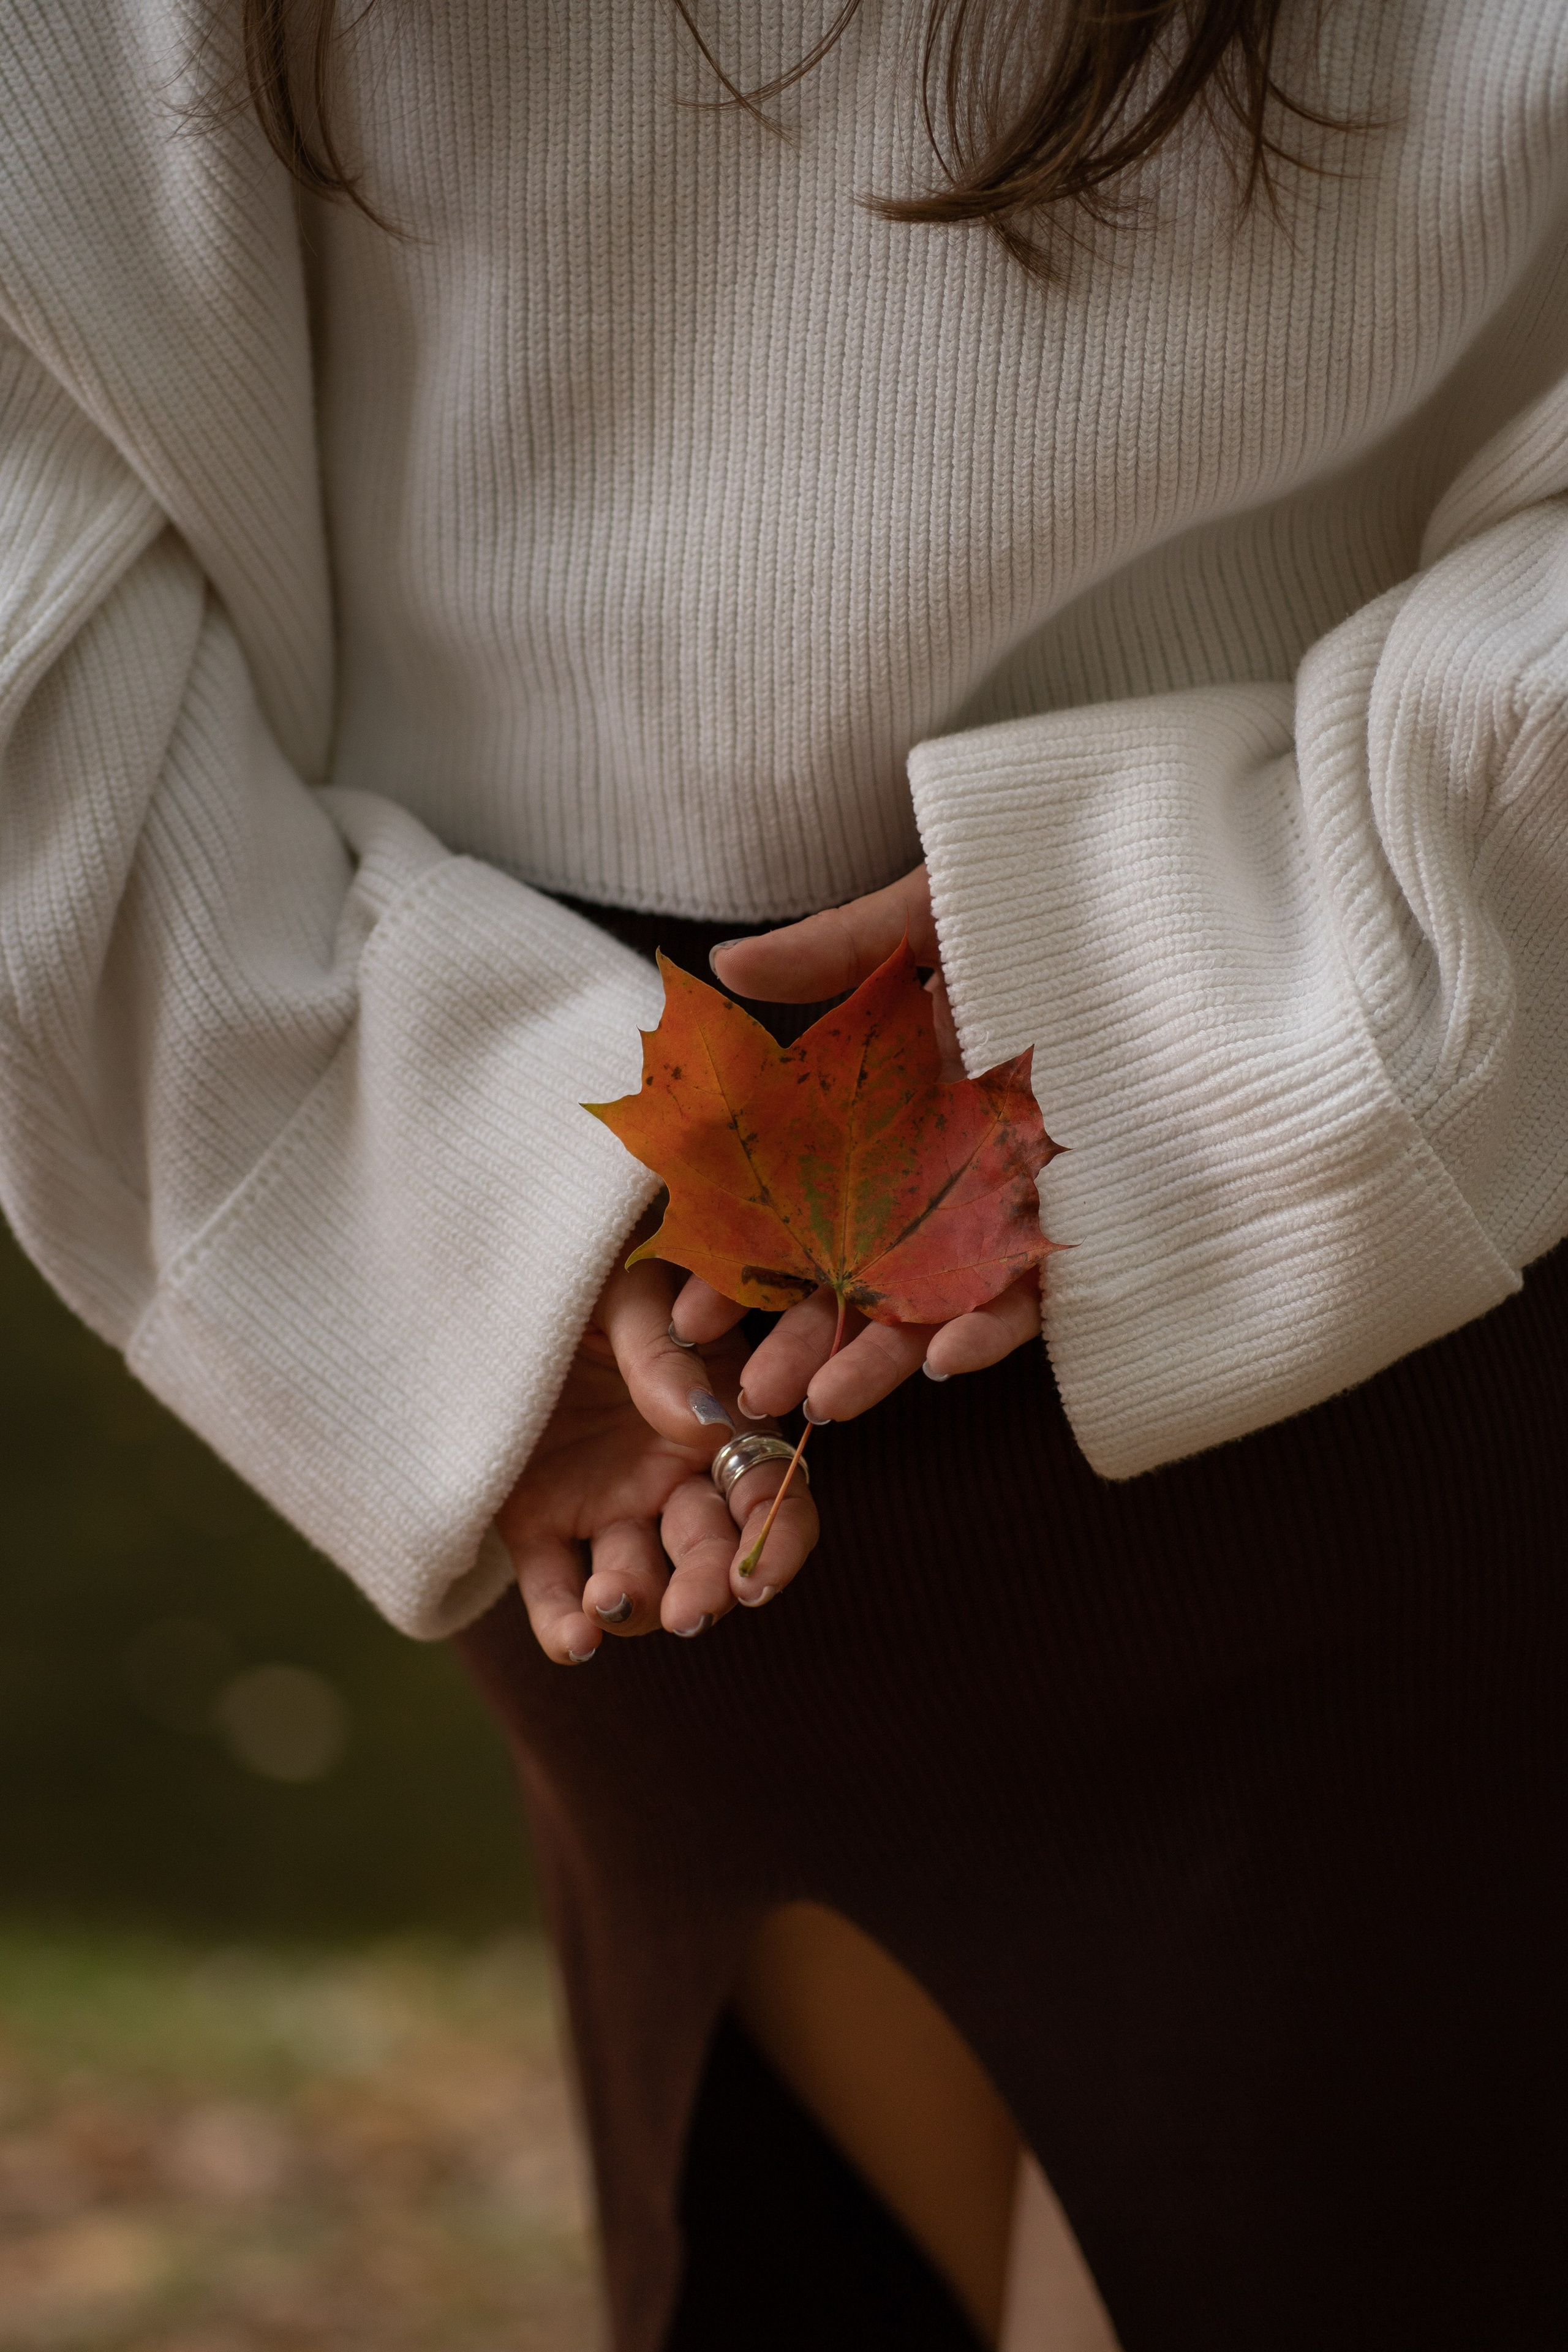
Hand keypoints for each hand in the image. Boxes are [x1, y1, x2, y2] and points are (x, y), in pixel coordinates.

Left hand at [496, 1242, 818, 1664]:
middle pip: (708, 1554)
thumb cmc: (591, 1279)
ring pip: (636, 1579)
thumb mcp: (632, 1294)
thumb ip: (665, 1354)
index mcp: (719, 1424)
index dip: (777, 1543)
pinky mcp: (537, 1523)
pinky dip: (564, 1625)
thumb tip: (705, 1423)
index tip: (757, 1578)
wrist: (504, 1285)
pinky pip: (554, 1588)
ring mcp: (605, 1506)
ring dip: (634, 1603)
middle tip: (689, 1610)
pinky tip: (572, 1642)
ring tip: (609, 1599)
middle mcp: (672, 1479)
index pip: (772, 1496)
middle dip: (706, 1589)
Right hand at [672, 864, 1042, 1420]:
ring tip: (827, 1405)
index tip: (691, 1313)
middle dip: (802, 1340)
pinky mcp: (1092, 1225)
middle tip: (749, 1392)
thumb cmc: (1050, 902)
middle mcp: (948, 1172)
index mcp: (897, 1113)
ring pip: (940, 1301)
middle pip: (863, 1274)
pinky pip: (1039, 1292)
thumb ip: (830, 952)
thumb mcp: (928, 916)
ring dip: (883, 1359)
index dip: (746, 1264)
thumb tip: (724, 965)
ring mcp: (1018, 1203)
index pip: (805, 1209)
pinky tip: (948, 1356)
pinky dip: (993, 1326)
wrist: (1174, 903)